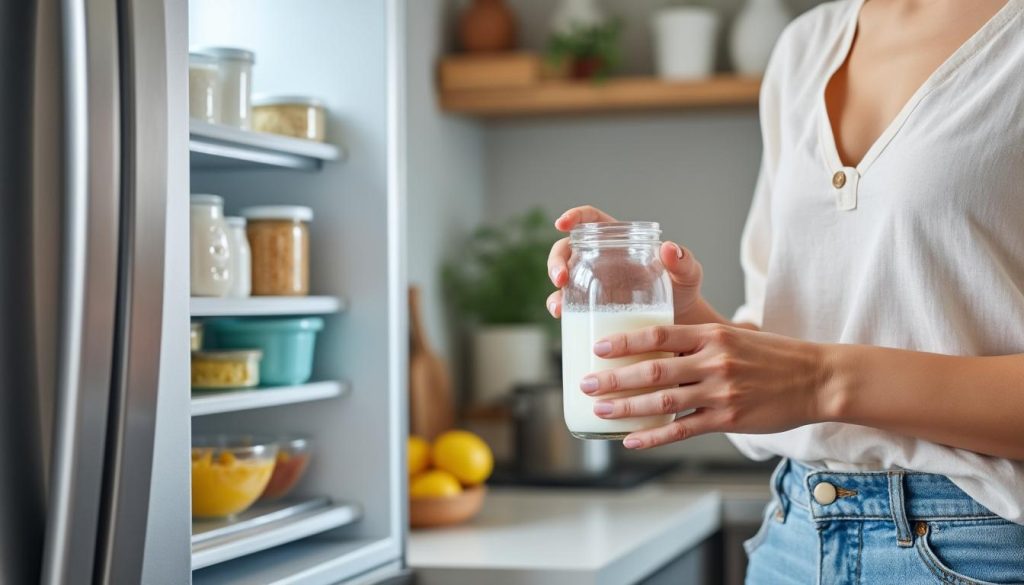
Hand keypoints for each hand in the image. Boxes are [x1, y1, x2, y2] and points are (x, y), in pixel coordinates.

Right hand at [544, 206, 704, 321]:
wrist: (678, 321)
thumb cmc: (682, 290)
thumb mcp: (688, 274)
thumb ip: (683, 261)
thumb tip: (669, 248)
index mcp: (619, 240)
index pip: (591, 220)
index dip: (574, 216)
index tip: (561, 224)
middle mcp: (600, 258)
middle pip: (566, 250)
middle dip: (556, 262)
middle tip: (560, 278)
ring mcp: (592, 283)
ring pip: (562, 279)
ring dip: (554, 291)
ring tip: (559, 307)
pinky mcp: (590, 306)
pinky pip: (568, 305)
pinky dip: (559, 308)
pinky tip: (561, 317)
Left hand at [581, 324, 830, 448]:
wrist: (817, 378)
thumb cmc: (773, 356)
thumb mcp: (735, 335)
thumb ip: (700, 341)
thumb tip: (658, 344)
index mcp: (712, 336)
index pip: (658, 335)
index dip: (625, 342)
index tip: (598, 348)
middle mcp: (713, 362)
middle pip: (653, 370)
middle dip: (613, 379)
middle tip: (584, 383)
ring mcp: (720, 393)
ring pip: (663, 402)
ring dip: (626, 408)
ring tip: (600, 411)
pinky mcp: (728, 419)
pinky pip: (683, 430)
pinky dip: (654, 436)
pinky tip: (632, 440)